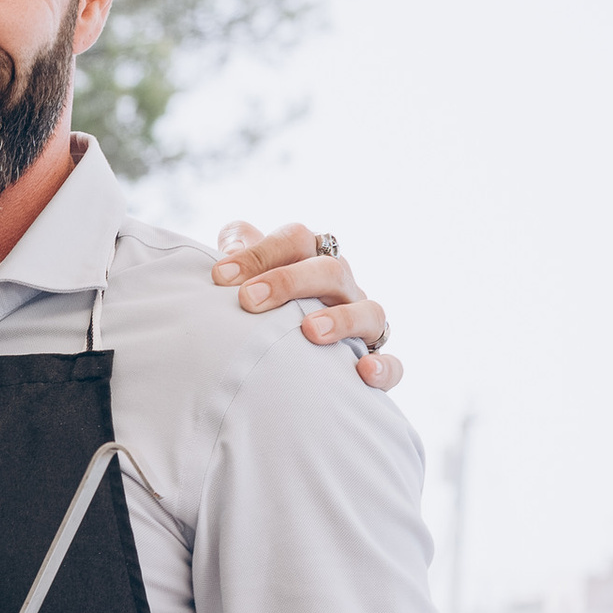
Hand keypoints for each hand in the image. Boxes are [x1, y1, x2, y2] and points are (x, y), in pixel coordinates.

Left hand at [210, 221, 398, 392]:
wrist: (290, 366)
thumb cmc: (265, 313)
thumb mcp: (249, 281)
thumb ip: (241, 257)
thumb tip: (231, 247)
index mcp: (311, 261)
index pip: (295, 240)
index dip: (259, 252)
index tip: (220, 277)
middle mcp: (341, 288)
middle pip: (330, 269)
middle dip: (289, 281)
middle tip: (249, 300)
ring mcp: (362, 323)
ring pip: (368, 311)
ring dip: (341, 319)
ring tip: (309, 331)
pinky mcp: (374, 362)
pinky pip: (391, 364)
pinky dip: (383, 367)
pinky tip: (363, 372)